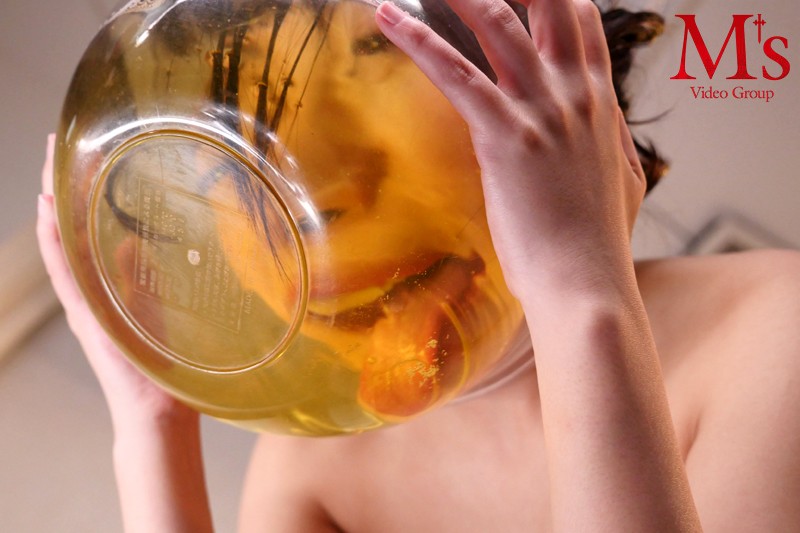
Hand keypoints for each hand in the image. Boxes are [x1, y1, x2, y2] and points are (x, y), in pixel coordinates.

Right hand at [36, 135, 194, 429]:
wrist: (155, 404)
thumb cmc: (158, 361)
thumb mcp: (151, 307)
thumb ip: (137, 276)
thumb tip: (130, 243)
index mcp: (103, 284)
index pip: (86, 229)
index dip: (80, 193)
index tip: (80, 155)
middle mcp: (87, 288)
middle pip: (67, 227)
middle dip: (60, 186)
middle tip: (55, 144)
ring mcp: (82, 300)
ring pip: (60, 242)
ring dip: (51, 203)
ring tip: (45, 165)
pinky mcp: (84, 314)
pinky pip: (65, 272)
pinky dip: (53, 242)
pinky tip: (46, 211)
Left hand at [376, 0, 645, 298]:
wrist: (585, 284)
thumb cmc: (597, 244)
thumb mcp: (626, 182)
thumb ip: (615, 142)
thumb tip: (612, 125)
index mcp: (599, 105)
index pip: (583, 24)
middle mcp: (575, 96)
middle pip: (551, 4)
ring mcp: (542, 113)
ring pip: (501, 24)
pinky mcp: (506, 138)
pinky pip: (456, 73)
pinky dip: (419, 41)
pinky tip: (388, 18)